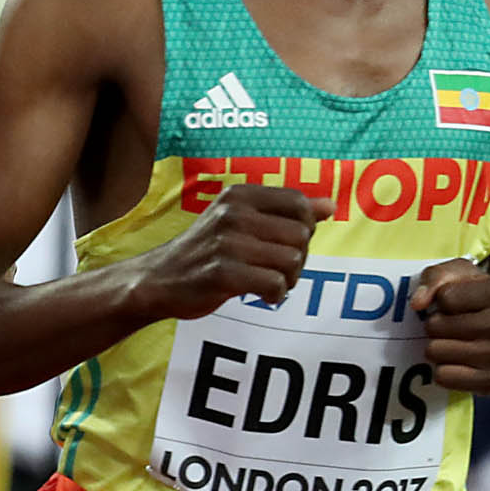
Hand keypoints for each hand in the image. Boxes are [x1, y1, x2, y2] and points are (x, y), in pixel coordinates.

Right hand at [134, 184, 330, 318]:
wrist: (158, 279)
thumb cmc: (205, 250)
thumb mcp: (240, 220)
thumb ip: (285, 212)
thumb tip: (331, 206)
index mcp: (238, 195)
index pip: (299, 204)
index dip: (303, 228)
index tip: (282, 243)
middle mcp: (232, 213)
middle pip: (301, 235)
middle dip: (297, 258)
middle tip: (274, 268)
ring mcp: (226, 243)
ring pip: (292, 261)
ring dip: (288, 279)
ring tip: (266, 281)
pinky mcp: (223, 273)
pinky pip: (276, 284)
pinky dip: (276, 295)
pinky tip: (261, 295)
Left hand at [412, 257, 489, 392]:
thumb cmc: (487, 303)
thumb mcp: (467, 276)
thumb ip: (436, 277)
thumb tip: (417, 303)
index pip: (445, 297)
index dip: (443, 301)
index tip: (459, 304)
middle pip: (434, 326)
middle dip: (438, 325)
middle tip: (456, 327)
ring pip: (434, 351)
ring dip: (438, 347)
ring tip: (458, 343)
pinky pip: (443, 376)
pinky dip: (443, 370)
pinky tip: (459, 362)